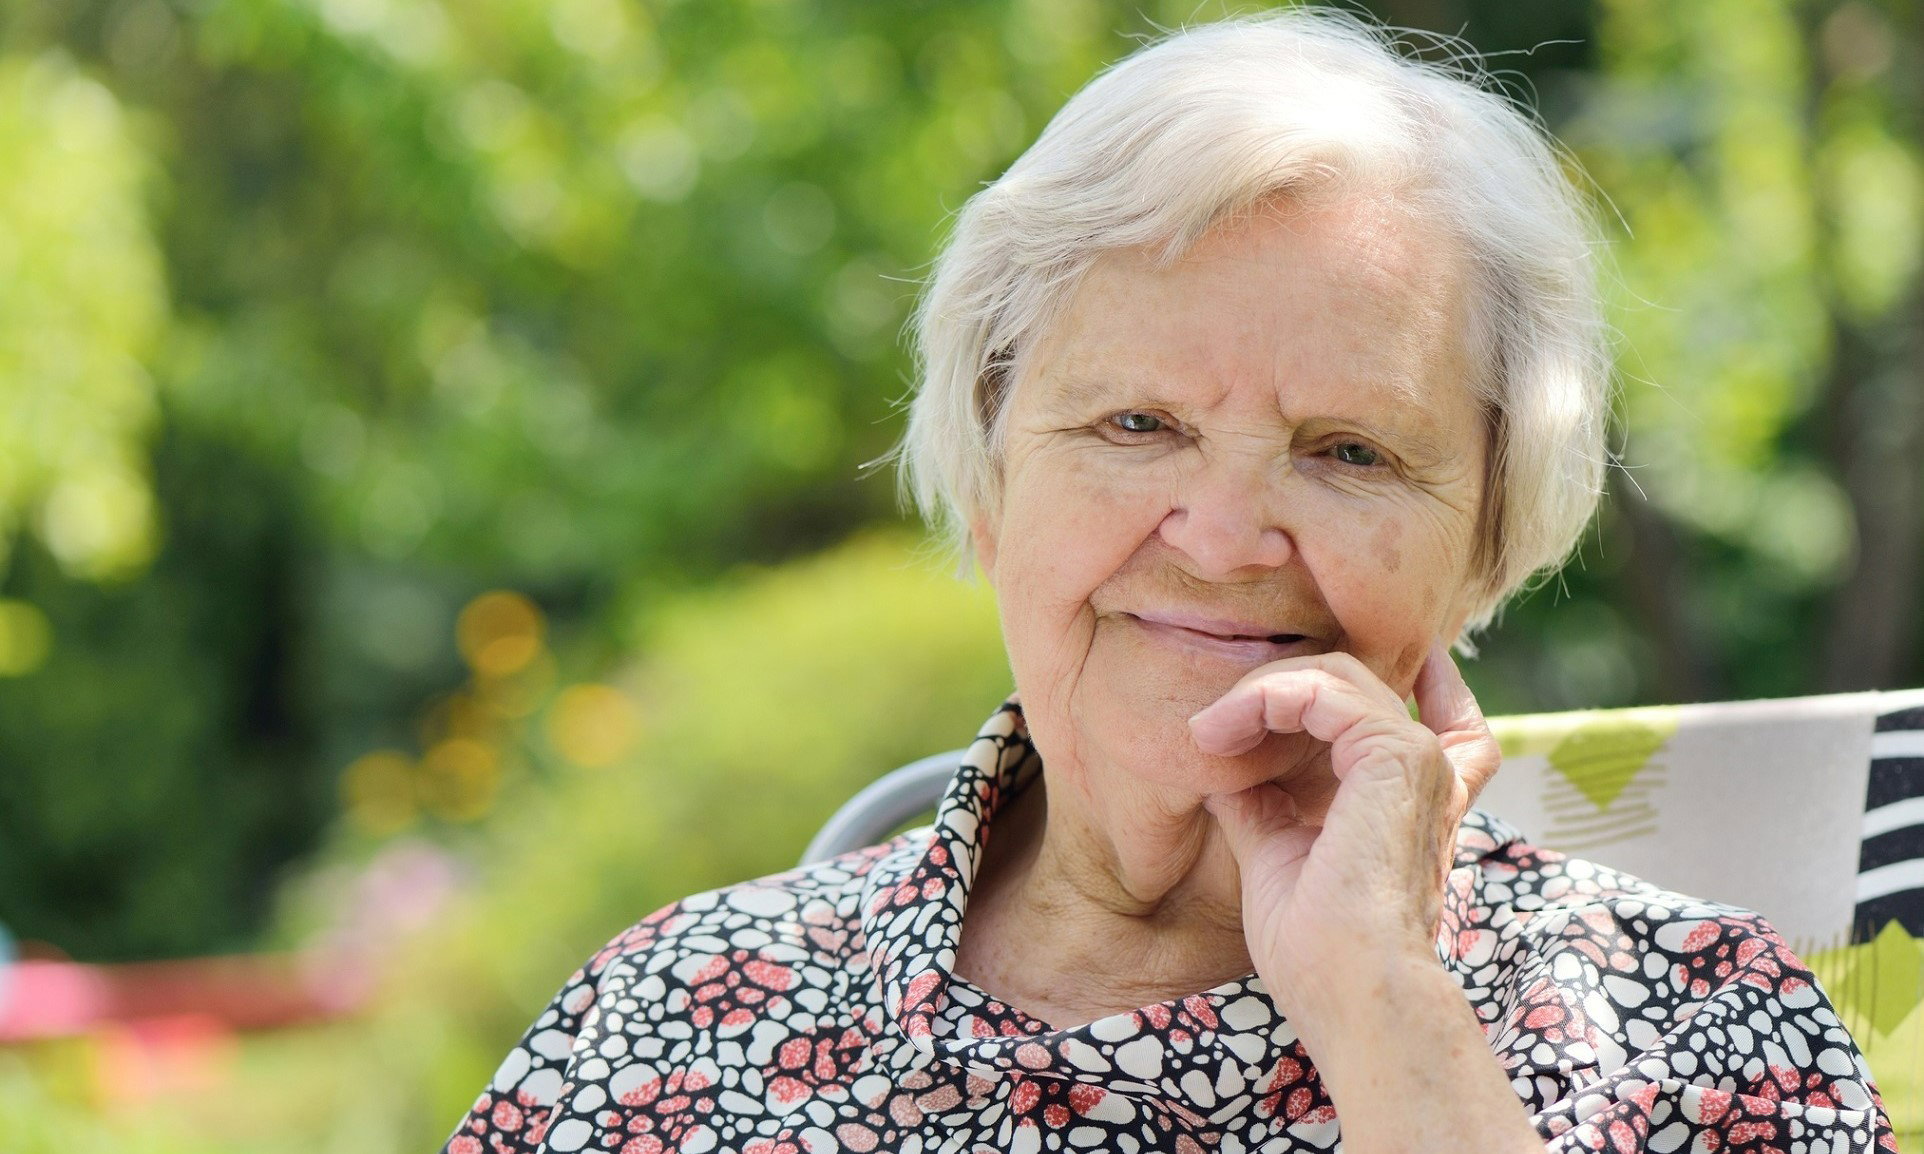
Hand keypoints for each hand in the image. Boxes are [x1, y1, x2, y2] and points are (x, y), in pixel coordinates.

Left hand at [1190, 642, 1500, 1010]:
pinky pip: (1322, 690)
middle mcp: (1429, 774)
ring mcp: (1419, 760)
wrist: (1352, 994)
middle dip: (1280, 687)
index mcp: (1416, 801)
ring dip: (1259, 693)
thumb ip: (1261, 809)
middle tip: (1215, 725)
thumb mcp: (1278, 859)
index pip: (1443, 718)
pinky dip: (1264, 698)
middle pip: (1358, 684)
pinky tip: (1221, 733)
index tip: (1319, 676)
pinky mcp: (1397, 754)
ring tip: (1206, 733)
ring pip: (1336, 677)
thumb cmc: (1319, 951)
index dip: (1408, 681)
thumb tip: (1222, 774)